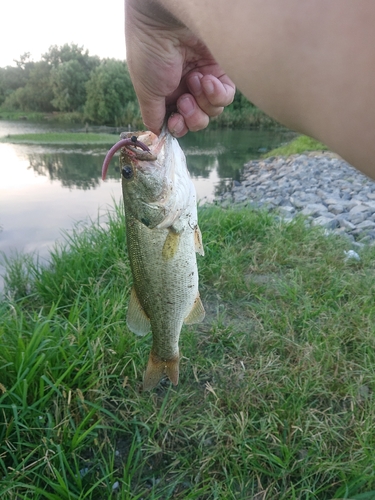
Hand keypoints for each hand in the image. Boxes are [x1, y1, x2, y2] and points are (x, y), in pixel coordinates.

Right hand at [125, 0, 234, 136]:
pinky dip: (217, 94)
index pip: (178, 121)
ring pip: (212, 111)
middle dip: (192, 117)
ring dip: (202, 102)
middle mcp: (185, 86)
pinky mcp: (221, 69)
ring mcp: (204, 78)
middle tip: (184, 100)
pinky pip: (226, 96)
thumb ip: (154, 116)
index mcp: (166, 92)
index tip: (174, 123)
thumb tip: (159, 133)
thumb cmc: (150, 52)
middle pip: (198, 119)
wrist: (165, 19)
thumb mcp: (146, 91)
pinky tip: (207, 79)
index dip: (178, 127)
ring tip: (194, 81)